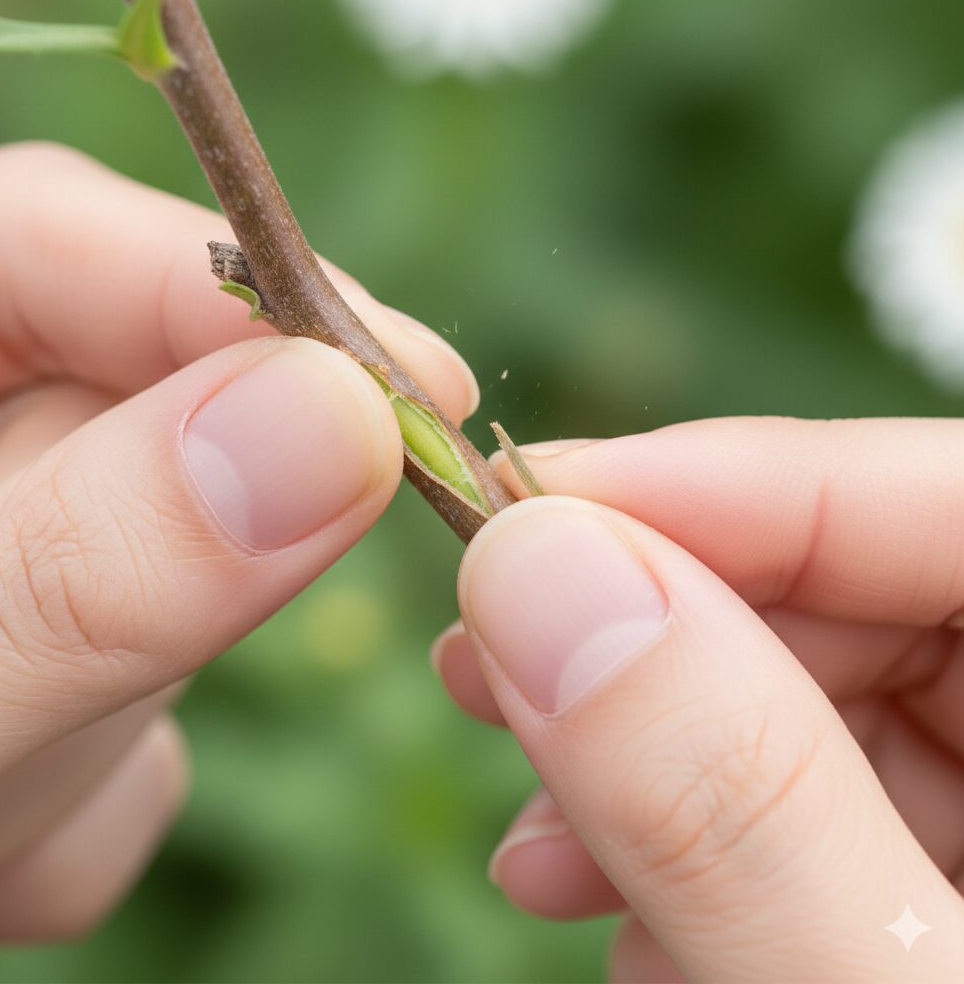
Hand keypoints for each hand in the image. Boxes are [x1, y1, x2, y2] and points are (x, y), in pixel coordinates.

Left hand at [0, 143, 477, 944]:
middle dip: (165, 565)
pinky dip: (80, 803)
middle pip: (119, 428)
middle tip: (123, 687)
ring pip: (144, 588)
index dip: (231, 298)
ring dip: (98, 720)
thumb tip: (333, 432)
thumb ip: (70, 580)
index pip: (35, 240)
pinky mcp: (6, 679)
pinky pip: (125, 706)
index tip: (404, 389)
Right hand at [435, 419, 963, 981]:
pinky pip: (825, 810)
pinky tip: (628, 922)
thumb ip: (740, 801)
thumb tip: (538, 572)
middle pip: (854, 592)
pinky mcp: (947, 884)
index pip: (938, 495)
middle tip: (485, 661)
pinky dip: (704, 844)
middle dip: (648, 629)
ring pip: (818, 702)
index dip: (722, 480)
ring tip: (530, 843)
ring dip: (649, 752)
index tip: (525, 506)